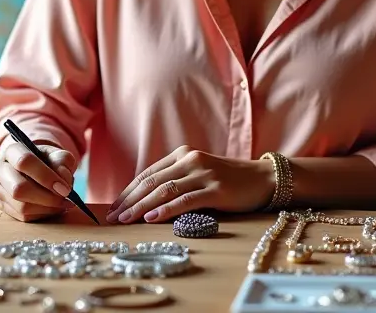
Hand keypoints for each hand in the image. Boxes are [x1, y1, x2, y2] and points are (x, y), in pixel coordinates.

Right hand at [0, 139, 78, 222]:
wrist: (35, 169)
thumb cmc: (47, 161)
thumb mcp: (57, 154)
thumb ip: (62, 161)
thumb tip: (63, 178)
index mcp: (12, 151)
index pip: (24, 162)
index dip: (46, 176)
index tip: (65, 188)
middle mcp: (0, 170)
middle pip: (19, 188)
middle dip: (47, 197)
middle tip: (66, 198)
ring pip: (21, 206)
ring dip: (47, 208)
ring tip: (63, 203)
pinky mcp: (4, 206)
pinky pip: (23, 216)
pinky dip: (43, 214)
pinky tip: (53, 207)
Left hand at [106, 146, 274, 223]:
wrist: (263, 178)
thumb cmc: (228, 180)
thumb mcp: (198, 175)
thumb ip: (176, 181)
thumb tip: (145, 202)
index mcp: (183, 155)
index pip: (148, 174)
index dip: (128, 191)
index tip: (112, 208)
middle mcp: (190, 160)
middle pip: (152, 182)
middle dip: (129, 201)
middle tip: (112, 218)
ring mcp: (204, 174)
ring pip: (165, 190)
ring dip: (141, 206)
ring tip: (126, 220)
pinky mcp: (216, 189)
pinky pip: (186, 200)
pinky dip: (166, 209)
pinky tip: (152, 218)